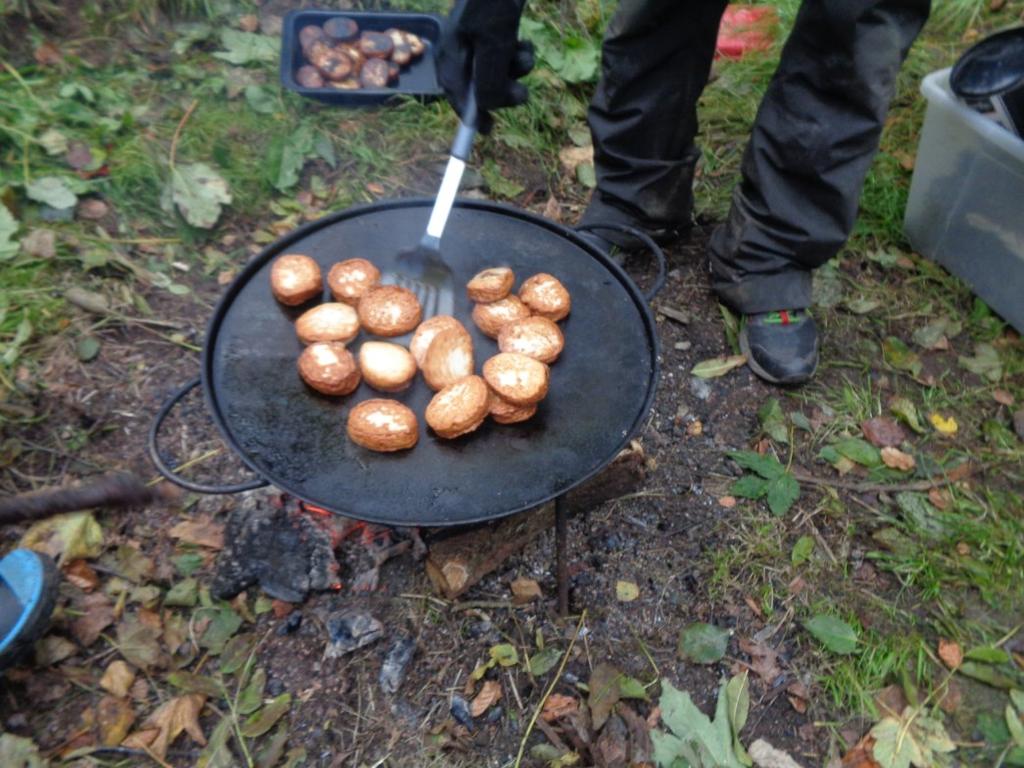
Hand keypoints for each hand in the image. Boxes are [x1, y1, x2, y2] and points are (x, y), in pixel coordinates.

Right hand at [436, 0, 533, 132]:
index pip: (457, 96)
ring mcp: (479, 40)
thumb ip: (490, 83)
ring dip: (516, 69)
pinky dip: (519, 53)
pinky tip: (524, 41)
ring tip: (523, 52)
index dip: (472, 116)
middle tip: (520, 92)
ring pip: (499, 71)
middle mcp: (461, 50)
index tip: (489, 131)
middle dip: (503, 89)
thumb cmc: (494, 2)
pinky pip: (508, 55)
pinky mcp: (496, 30)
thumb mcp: (494, 47)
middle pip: (481, 87)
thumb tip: (489, 109)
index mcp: (450, 55)